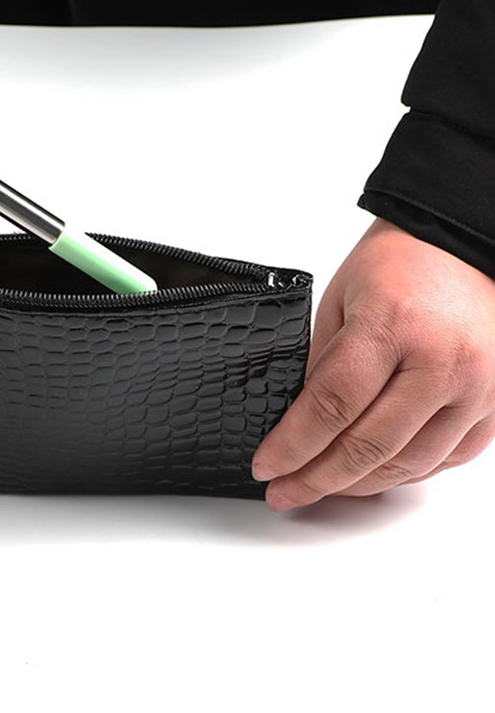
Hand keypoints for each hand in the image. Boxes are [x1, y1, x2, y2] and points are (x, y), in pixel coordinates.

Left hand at [252, 216, 494, 510]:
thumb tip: (296, 424)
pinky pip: (445, 459)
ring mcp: (477, 388)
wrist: (462, 247)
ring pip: (408, 463)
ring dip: (356, 485)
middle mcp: (443, 362)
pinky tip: (368, 476)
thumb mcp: (337, 303)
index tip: (266, 466)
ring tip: (318, 488)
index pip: (332, 405)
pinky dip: (401, 474)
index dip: (293, 445)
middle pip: (368, 445)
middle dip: (316, 479)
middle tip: (283, 493)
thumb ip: (320, 366)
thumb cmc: (397, 264)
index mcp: (393, 326)